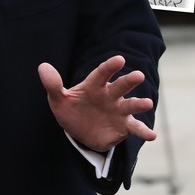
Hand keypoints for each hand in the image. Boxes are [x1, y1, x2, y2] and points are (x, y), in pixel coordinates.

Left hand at [37, 55, 155, 152]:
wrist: (79, 132)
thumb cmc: (70, 110)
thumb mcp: (58, 99)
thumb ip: (53, 84)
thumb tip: (43, 66)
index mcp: (94, 86)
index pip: (102, 74)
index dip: (110, 66)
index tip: (119, 59)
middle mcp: (110, 95)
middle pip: (120, 86)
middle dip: (129, 81)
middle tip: (138, 75)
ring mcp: (119, 110)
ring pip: (131, 105)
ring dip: (140, 104)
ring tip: (147, 103)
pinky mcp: (124, 126)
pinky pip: (135, 128)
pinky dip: (144, 131)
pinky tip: (152, 135)